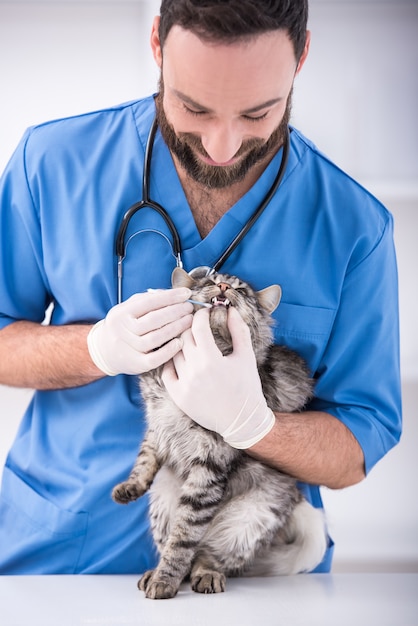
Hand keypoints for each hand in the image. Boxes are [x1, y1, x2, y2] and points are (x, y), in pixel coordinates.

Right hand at [87, 288, 192, 375]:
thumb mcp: (130, 308)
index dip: (170, 297)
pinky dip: (169, 350)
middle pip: (154, 320)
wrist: (105, 350)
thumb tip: (175, 293)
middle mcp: (122, 330)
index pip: (149, 302)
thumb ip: (149, 300)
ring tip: (189, 321)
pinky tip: (180, 342)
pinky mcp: (135, 364)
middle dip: (175, 312)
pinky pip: (155, 358)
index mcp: (121, 313)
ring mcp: (128, 348)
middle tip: (189, 308)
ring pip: (156, 338)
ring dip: (176, 328)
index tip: (186, 293)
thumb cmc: (124, 325)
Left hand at [162, 307, 274, 448]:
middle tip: (196, 323)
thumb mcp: (246, 356)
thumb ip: (238, 330)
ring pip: (174, 353)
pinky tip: (182, 358)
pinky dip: (172, 362)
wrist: (242, 420)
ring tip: (189, 340)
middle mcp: (195, 372)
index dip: (200, 315)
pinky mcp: (178, 396)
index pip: (198, 327)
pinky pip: (167, 372)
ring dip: (181, 343)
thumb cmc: (247, 386)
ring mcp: (184, 385)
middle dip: (190, 326)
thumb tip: (230, 309)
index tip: (204, 312)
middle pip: (184, 338)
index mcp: (212, 360)